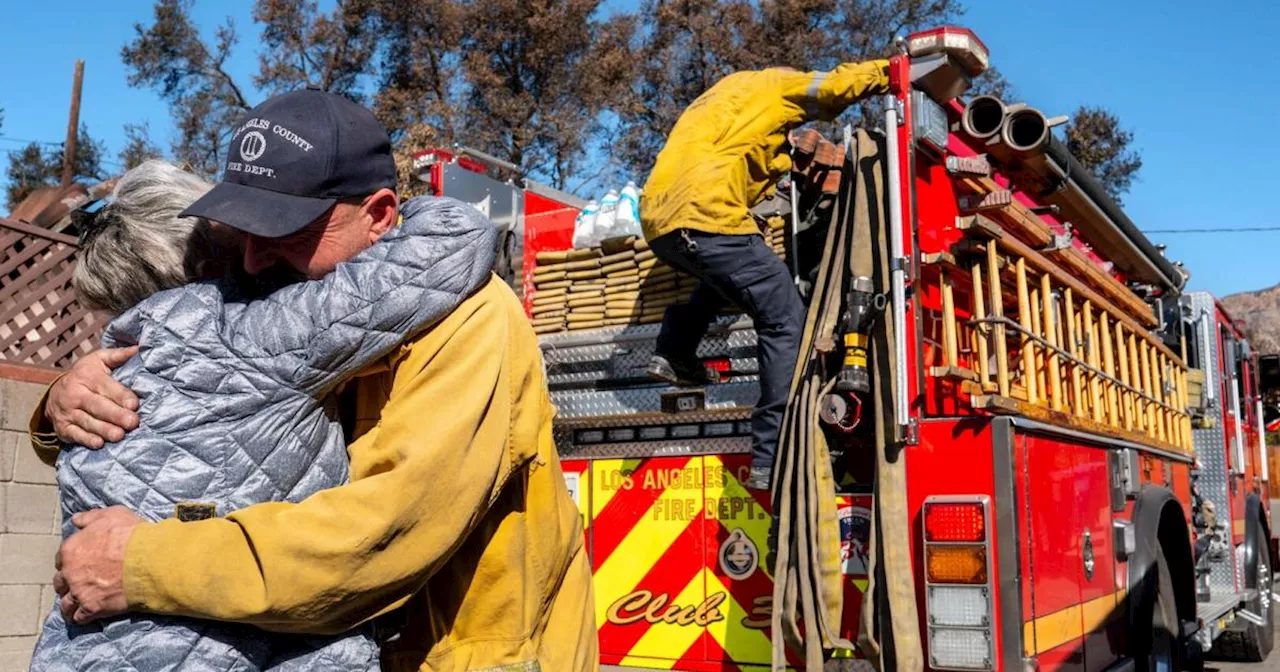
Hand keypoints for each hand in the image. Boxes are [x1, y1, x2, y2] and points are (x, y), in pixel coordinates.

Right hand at [46, 347, 139, 447]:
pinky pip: (74, 434)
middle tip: (132, 422)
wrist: (55, 391)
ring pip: (87, 421)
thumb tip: (138, 349)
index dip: (120, 395)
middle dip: (115, 415)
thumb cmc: (86, 375)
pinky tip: (98, 443)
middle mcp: (75, 394)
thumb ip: (118, 356)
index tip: (134, 404)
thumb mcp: (99, 360)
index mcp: (86, 376)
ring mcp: (67, 412)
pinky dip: (86, 440)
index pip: (105, 386)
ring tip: (119, 435)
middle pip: (97, 405)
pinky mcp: (63, 427)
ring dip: (103, 430)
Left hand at [53, 506, 143, 623]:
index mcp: (71, 549)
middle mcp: (70, 572)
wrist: (149, 560)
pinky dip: (81, 618)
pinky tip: (85, 617)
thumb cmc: (132, 535)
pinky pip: (79, 617)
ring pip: (65, 603)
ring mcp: (80, 592)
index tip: (79, 564)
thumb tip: (76, 520)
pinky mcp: (92, 608)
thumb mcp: (112, 515)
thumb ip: (90, 517)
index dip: (70, 562)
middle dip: (68, 583)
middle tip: (78, 584)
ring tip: (76, 606)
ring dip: (70, 604)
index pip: (61, 559)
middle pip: (60, 582)